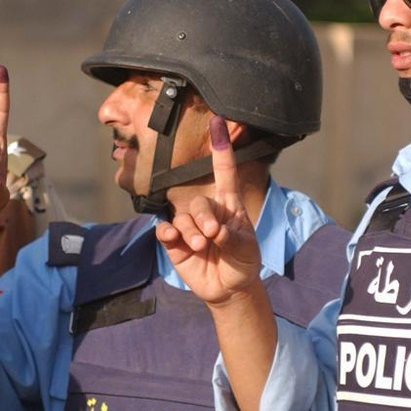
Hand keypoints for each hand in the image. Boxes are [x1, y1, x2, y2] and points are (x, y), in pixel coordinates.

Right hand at [156, 115, 261, 306]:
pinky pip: (165, 231)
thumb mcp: (245, 248)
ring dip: (191, 231)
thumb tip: (213, 231)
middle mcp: (208, 212)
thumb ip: (231, 237)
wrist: (229, 289)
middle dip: (203, 216)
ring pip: (182, 217)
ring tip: (202, 246)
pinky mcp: (175, 243)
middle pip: (198, 201)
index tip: (218, 121)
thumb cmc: (242, 261)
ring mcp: (189, 226)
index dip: (221, 148)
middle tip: (212, 234)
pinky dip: (169, 233)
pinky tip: (173, 239)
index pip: (225, 172)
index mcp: (229, 205)